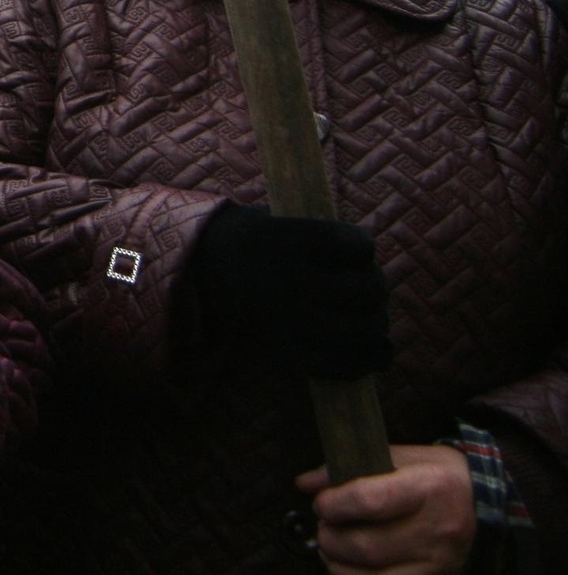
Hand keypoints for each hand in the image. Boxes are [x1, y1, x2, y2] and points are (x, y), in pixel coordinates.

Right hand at [190, 203, 390, 377]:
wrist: (208, 268)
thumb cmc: (262, 242)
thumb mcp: (284, 220)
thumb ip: (330, 240)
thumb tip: (372, 276)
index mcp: (286, 239)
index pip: (353, 245)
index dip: (363, 246)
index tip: (357, 247)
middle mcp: (287, 278)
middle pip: (367, 289)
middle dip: (376, 288)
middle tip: (367, 287)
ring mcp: (287, 317)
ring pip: (362, 328)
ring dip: (376, 323)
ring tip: (366, 315)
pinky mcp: (285, 350)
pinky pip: (339, 364)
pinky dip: (365, 361)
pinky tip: (373, 351)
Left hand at [295, 445, 474, 573]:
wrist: (486, 506)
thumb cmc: (437, 476)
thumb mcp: (401, 457)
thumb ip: (351, 466)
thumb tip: (305, 483)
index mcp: (426, 487)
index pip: (369, 500)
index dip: (334, 504)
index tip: (322, 502)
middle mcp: (435, 529)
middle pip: (367, 545)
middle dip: (331, 537)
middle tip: (324, 526)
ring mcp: (437, 562)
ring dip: (339, 564)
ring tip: (332, 548)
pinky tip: (349, 567)